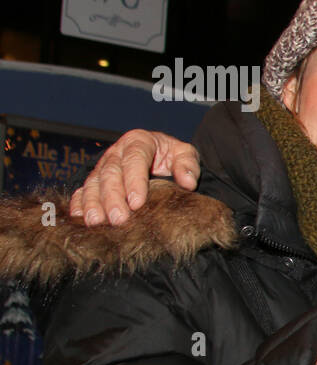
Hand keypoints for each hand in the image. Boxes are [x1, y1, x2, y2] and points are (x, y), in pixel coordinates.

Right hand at [70, 130, 199, 225]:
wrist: (158, 157)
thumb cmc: (171, 157)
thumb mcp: (184, 154)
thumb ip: (187, 165)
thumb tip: (188, 182)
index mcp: (138, 141)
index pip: (134, 159)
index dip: (134, 181)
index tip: (137, 203)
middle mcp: (116, 153)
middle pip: (110, 173)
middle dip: (113, 197)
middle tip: (119, 219)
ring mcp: (102, 167)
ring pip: (93, 183)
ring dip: (93, 203)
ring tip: (97, 222)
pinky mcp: (94, 181)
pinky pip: (81, 191)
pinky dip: (79, 204)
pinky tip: (80, 218)